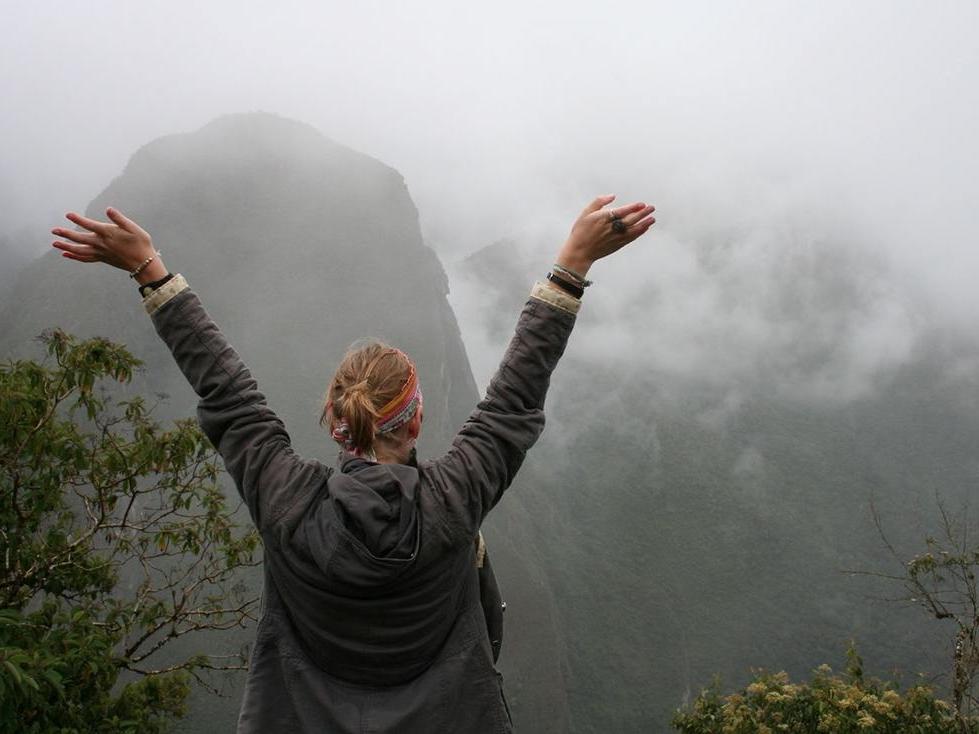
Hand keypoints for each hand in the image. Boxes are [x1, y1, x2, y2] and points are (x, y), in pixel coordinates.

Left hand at [51, 208, 166, 283]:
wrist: (144, 263)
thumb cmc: (141, 244)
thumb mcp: (134, 228)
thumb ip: (120, 219)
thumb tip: (108, 209)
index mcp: (108, 234)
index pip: (90, 225)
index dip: (78, 219)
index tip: (68, 214)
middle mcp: (102, 244)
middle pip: (80, 238)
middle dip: (66, 234)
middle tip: (54, 230)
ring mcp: (101, 253)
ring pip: (79, 250)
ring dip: (66, 246)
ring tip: (54, 243)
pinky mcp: (102, 259)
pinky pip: (85, 258)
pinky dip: (75, 256)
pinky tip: (66, 255)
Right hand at [556, 195, 654, 276]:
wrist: (580, 251)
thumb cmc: (581, 231)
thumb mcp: (586, 213)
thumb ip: (599, 202)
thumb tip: (612, 196)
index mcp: (604, 218)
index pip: (622, 211)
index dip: (633, 207)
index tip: (642, 204)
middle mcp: (611, 228)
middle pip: (630, 220)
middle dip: (642, 214)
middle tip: (652, 208)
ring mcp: (615, 237)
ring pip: (633, 229)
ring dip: (644, 224)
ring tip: (652, 219)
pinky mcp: (617, 245)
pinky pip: (631, 238)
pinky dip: (639, 233)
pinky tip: (644, 228)